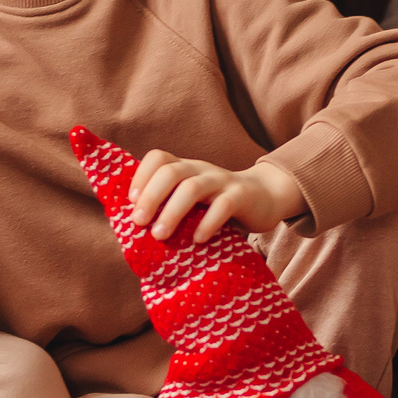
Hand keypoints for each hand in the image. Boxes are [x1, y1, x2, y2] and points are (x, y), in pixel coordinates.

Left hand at [130, 150, 305, 243]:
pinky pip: (222, 206)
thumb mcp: (193, 200)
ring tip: (160, 235)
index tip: (131, 202)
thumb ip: (171, 207)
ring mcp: (222, 181)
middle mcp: (201, 169)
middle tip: (139, 222)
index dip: (140, 176)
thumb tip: (135, 232)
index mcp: (185, 168)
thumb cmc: (219, 204)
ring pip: (192, 187)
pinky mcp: (241, 196)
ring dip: (172, 212)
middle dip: (151, 196)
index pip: (158, 157)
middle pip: (170, 171)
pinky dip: (207, 223)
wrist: (266, 197)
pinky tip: (198, 240)